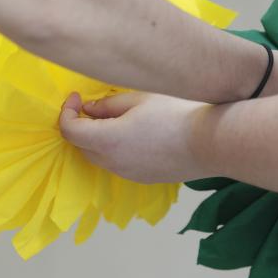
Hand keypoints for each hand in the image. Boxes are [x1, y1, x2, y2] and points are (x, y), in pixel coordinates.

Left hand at [58, 92, 212, 183]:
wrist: (211, 142)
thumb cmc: (176, 114)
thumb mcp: (138, 99)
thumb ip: (107, 105)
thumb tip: (89, 109)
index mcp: (106, 140)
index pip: (69, 130)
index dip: (66, 112)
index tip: (76, 98)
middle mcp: (112, 163)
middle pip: (81, 146)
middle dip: (81, 126)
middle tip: (96, 106)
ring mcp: (127, 174)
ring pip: (99, 157)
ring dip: (98, 140)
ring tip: (118, 120)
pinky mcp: (142, 179)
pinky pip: (118, 164)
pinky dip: (115, 151)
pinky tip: (136, 136)